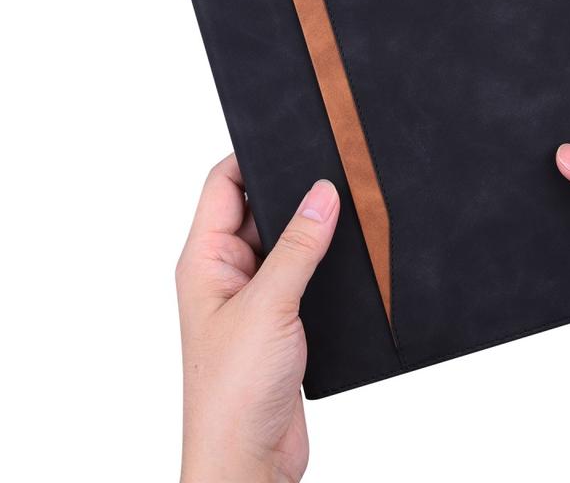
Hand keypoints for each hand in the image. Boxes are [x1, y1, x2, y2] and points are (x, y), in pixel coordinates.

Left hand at [176, 155, 338, 481]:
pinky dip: (323, 260)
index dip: (251, 156)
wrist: (248, 458)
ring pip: (285, 241)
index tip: (289, 136)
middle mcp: (227, 272)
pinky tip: (347, 255)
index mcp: (206, 259)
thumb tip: (322, 194)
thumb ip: (298, 247)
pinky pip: (302, 272)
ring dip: (311, 228)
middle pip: (259, 208)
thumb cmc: (232, 392)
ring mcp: (254, 295)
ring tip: (346, 210)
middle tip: (330, 171)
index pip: (223, 186)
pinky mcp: (280, 318)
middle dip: (292, 190)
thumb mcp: (269, 306)